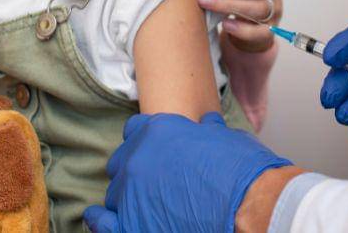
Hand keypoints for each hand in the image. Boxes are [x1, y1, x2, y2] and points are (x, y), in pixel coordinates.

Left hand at [82, 112, 290, 232]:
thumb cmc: (241, 170)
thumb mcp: (225, 138)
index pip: (135, 130)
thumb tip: (207, 124)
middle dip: (133, 169)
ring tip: (143, 206)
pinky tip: (101, 219)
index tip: (153, 151)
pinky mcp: (131, 225)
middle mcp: (136, 159)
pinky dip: (101, 221)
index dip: (145, 141)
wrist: (246, 205)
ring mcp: (130, 195)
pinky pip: (104, 222)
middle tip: (151, 181)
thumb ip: (207, 132)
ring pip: (115, 193)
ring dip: (126, 197)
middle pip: (122, 162)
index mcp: (156, 131)